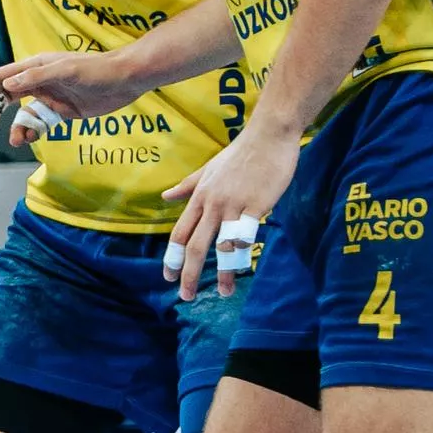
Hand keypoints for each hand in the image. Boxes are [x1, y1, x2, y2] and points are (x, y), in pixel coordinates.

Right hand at [0, 47, 131, 141]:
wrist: (127, 79)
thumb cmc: (97, 69)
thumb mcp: (66, 71)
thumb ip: (36, 78)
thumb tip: (7, 86)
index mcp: (35, 67)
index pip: (1, 78)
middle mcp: (39, 82)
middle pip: (6, 97)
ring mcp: (50, 97)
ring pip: (23, 115)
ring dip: (17, 127)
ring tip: (17, 140)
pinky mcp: (63, 112)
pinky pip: (41, 124)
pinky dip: (33, 132)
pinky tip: (31, 139)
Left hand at [167, 118, 298, 303]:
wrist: (268, 136)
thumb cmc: (240, 153)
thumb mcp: (207, 169)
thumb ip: (187, 186)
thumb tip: (165, 196)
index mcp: (200, 197)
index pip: (179, 233)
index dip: (171, 257)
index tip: (167, 277)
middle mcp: (212, 204)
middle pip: (195, 245)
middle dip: (188, 273)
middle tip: (185, 296)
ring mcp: (233, 204)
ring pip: (220, 244)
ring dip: (222, 271)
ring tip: (222, 292)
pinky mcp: (257, 204)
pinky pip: (246, 232)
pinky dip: (241, 249)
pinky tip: (243, 266)